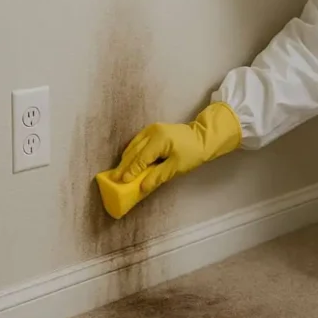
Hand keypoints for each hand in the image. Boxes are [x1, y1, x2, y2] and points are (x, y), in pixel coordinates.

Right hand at [113, 102, 241, 194]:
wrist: (203, 137)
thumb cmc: (192, 153)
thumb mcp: (176, 167)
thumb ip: (158, 176)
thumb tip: (142, 187)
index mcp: (159, 140)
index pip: (141, 158)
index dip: (131, 171)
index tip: (121, 181)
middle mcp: (152, 132)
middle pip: (134, 151)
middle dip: (124, 165)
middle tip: (114, 178)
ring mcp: (152, 129)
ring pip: (133, 146)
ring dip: (126, 159)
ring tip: (119, 172)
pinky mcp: (153, 130)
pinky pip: (138, 142)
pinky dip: (132, 152)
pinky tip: (128, 161)